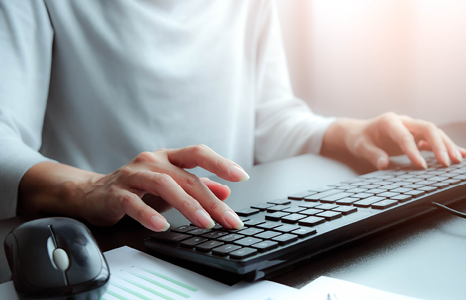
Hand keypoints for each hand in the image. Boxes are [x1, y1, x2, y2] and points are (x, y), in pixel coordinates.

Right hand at [19, 145, 249, 231]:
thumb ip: (198, 187)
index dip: (220, 163)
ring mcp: (133, 174)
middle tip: (228, 219)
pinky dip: (148, 214)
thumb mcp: (171, 187)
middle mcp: (152, 161)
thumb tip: (226, 191)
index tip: (242, 176)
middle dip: (210, 200)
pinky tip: (161, 226)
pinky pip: (133, 202)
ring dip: (187, 205)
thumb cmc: (137, 188)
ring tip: (204, 223)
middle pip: (186, 177)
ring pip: (164, 185)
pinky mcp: (116, 192)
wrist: (93, 193)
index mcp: (168, 157)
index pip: (198, 153)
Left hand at [321, 112, 465, 168]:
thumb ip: (372, 154)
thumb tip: (383, 163)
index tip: (420, 166)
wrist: (358, 132)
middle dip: (439, 145)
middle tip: (447, 162)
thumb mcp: (359, 147)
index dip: (413, 151)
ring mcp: (411, 127)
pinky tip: (459, 155)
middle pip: (427, 128)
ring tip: (457, 161)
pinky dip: (445, 146)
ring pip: (434, 133)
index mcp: (389, 121)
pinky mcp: (416, 135)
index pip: (404, 136)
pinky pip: (433, 139)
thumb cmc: (359, 138)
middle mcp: (403, 121)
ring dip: (446, 146)